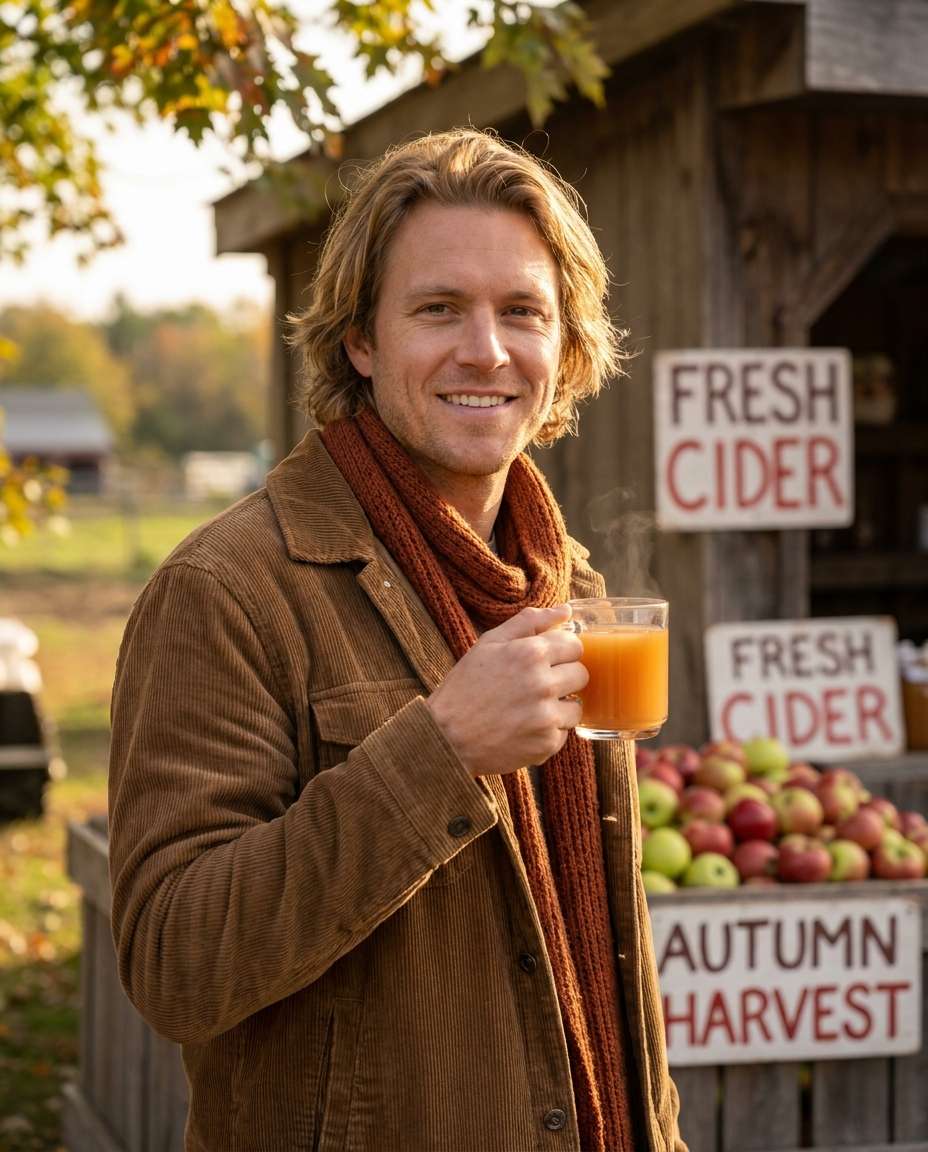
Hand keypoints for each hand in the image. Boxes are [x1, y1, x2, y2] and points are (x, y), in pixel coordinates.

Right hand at [425, 604, 587, 776]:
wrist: (446, 737)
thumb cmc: (466, 686)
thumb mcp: (490, 643)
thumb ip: (530, 621)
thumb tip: (566, 610)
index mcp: (531, 653)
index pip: (575, 646)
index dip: (561, 653)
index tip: (546, 662)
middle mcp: (543, 683)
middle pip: (582, 675)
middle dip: (564, 678)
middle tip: (536, 687)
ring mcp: (546, 716)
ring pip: (577, 707)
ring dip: (558, 707)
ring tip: (528, 710)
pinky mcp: (546, 744)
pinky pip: (564, 733)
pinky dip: (548, 732)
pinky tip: (523, 728)